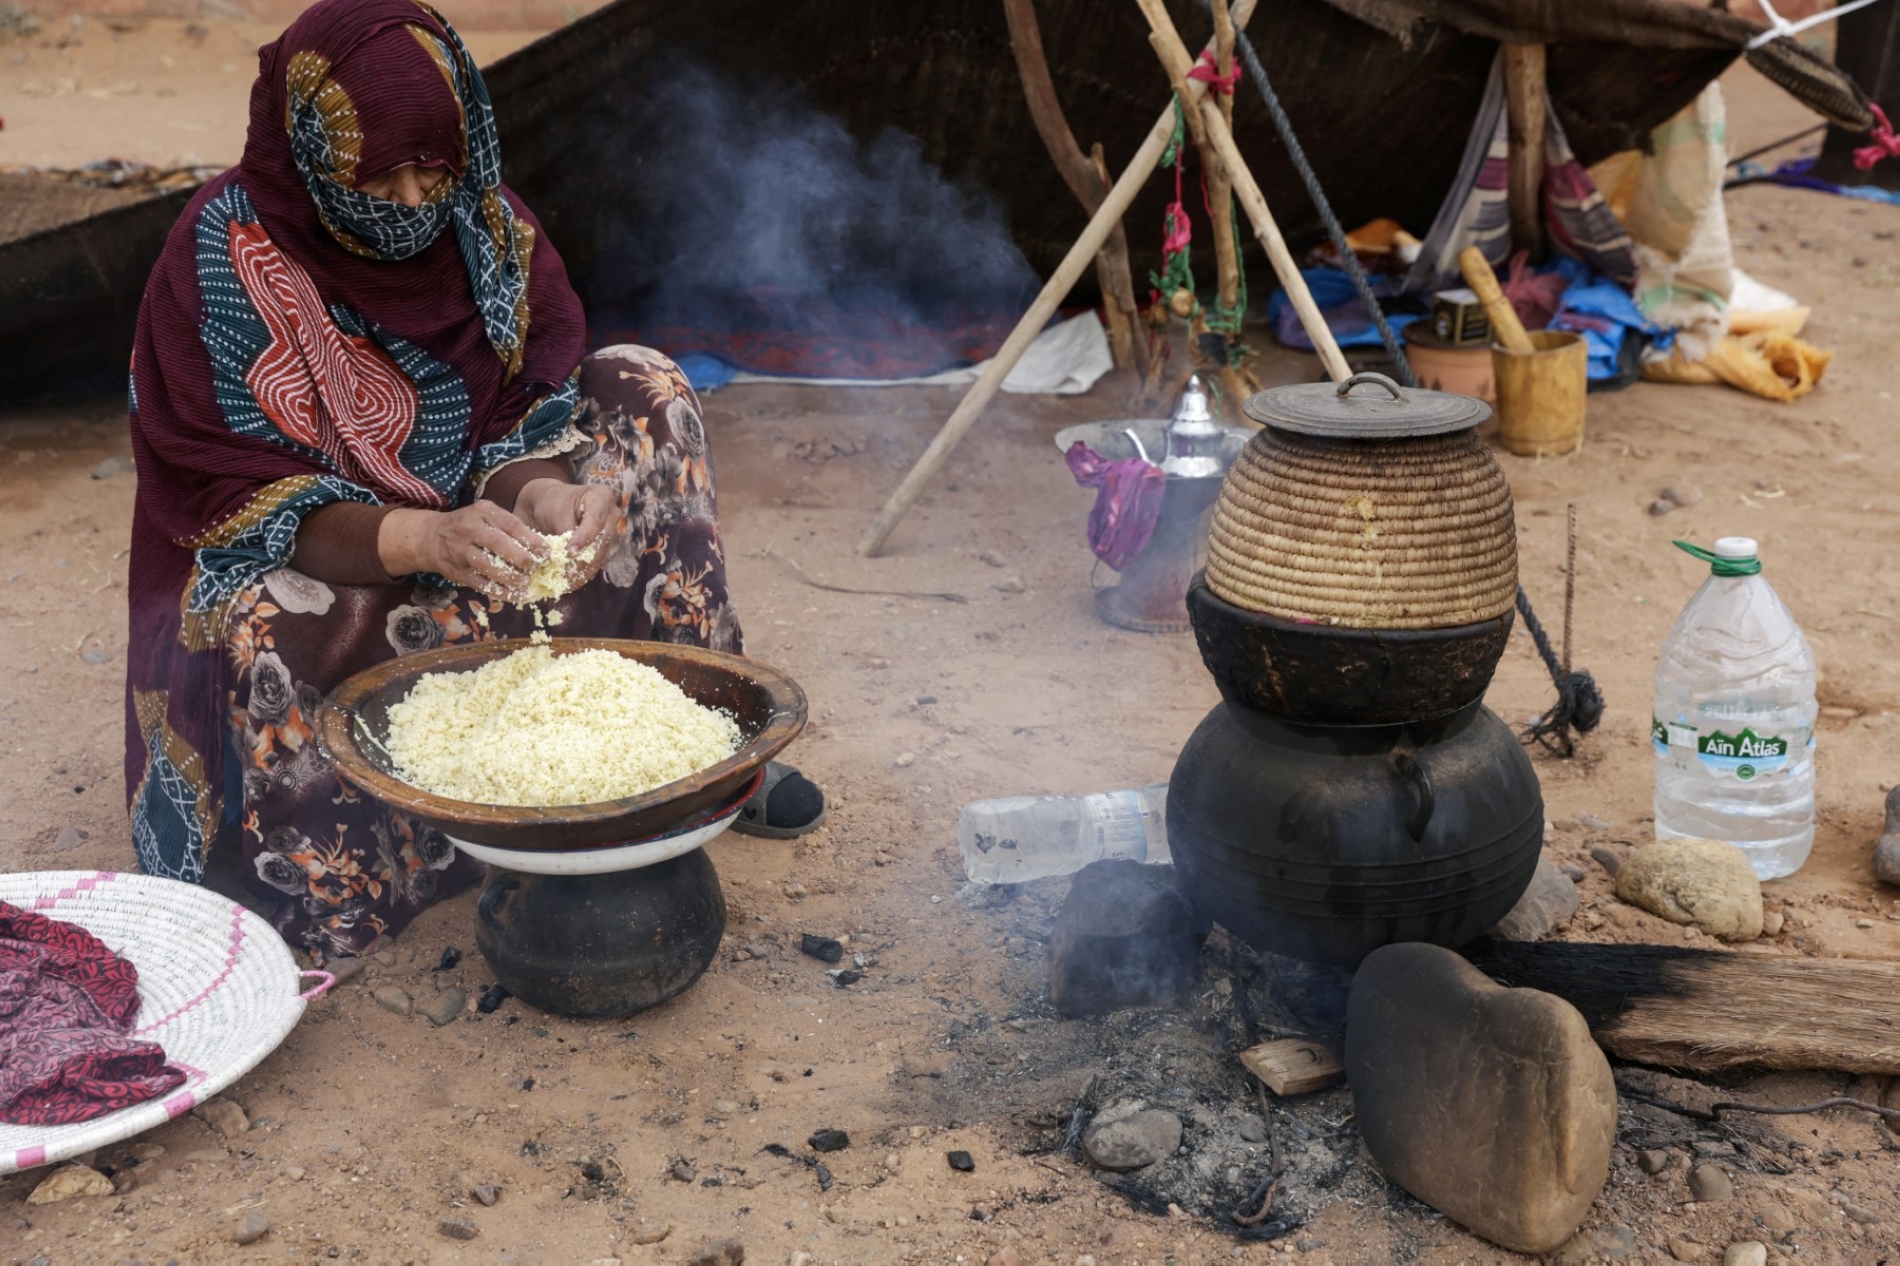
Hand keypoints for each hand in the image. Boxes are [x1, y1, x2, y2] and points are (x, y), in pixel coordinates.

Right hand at [379, 503, 547, 600]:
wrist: (431, 537)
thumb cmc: (469, 525)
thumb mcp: (486, 515)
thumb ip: (508, 526)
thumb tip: (541, 547)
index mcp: (482, 511)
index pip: (510, 524)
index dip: (531, 539)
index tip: (546, 552)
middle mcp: (469, 529)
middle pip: (498, 544)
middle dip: (521, 558)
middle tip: (536, 567)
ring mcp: (461, 551)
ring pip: (488, 566)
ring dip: (511, 577)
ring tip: (526, 583)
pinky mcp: (457, 572)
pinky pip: (481, 584)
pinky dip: (501, 592)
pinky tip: (517, 597)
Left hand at [513, 478, 613, 588]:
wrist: (550, 504)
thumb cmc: (552, 503)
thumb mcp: (556, 513)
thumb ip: (566, 532)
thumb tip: (571, 556)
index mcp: (601, 498)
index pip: (595, 521)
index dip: (584, 538)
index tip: (570, 553)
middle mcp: (612, 514)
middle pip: (603, 540)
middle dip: (585, 559)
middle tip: (568, 575)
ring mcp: (611, 531)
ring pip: (601, 554)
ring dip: (585, 570)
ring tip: (568, 583)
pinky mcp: (604, 545)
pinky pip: (597, 560)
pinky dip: (584, 572)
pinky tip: (572, 582)